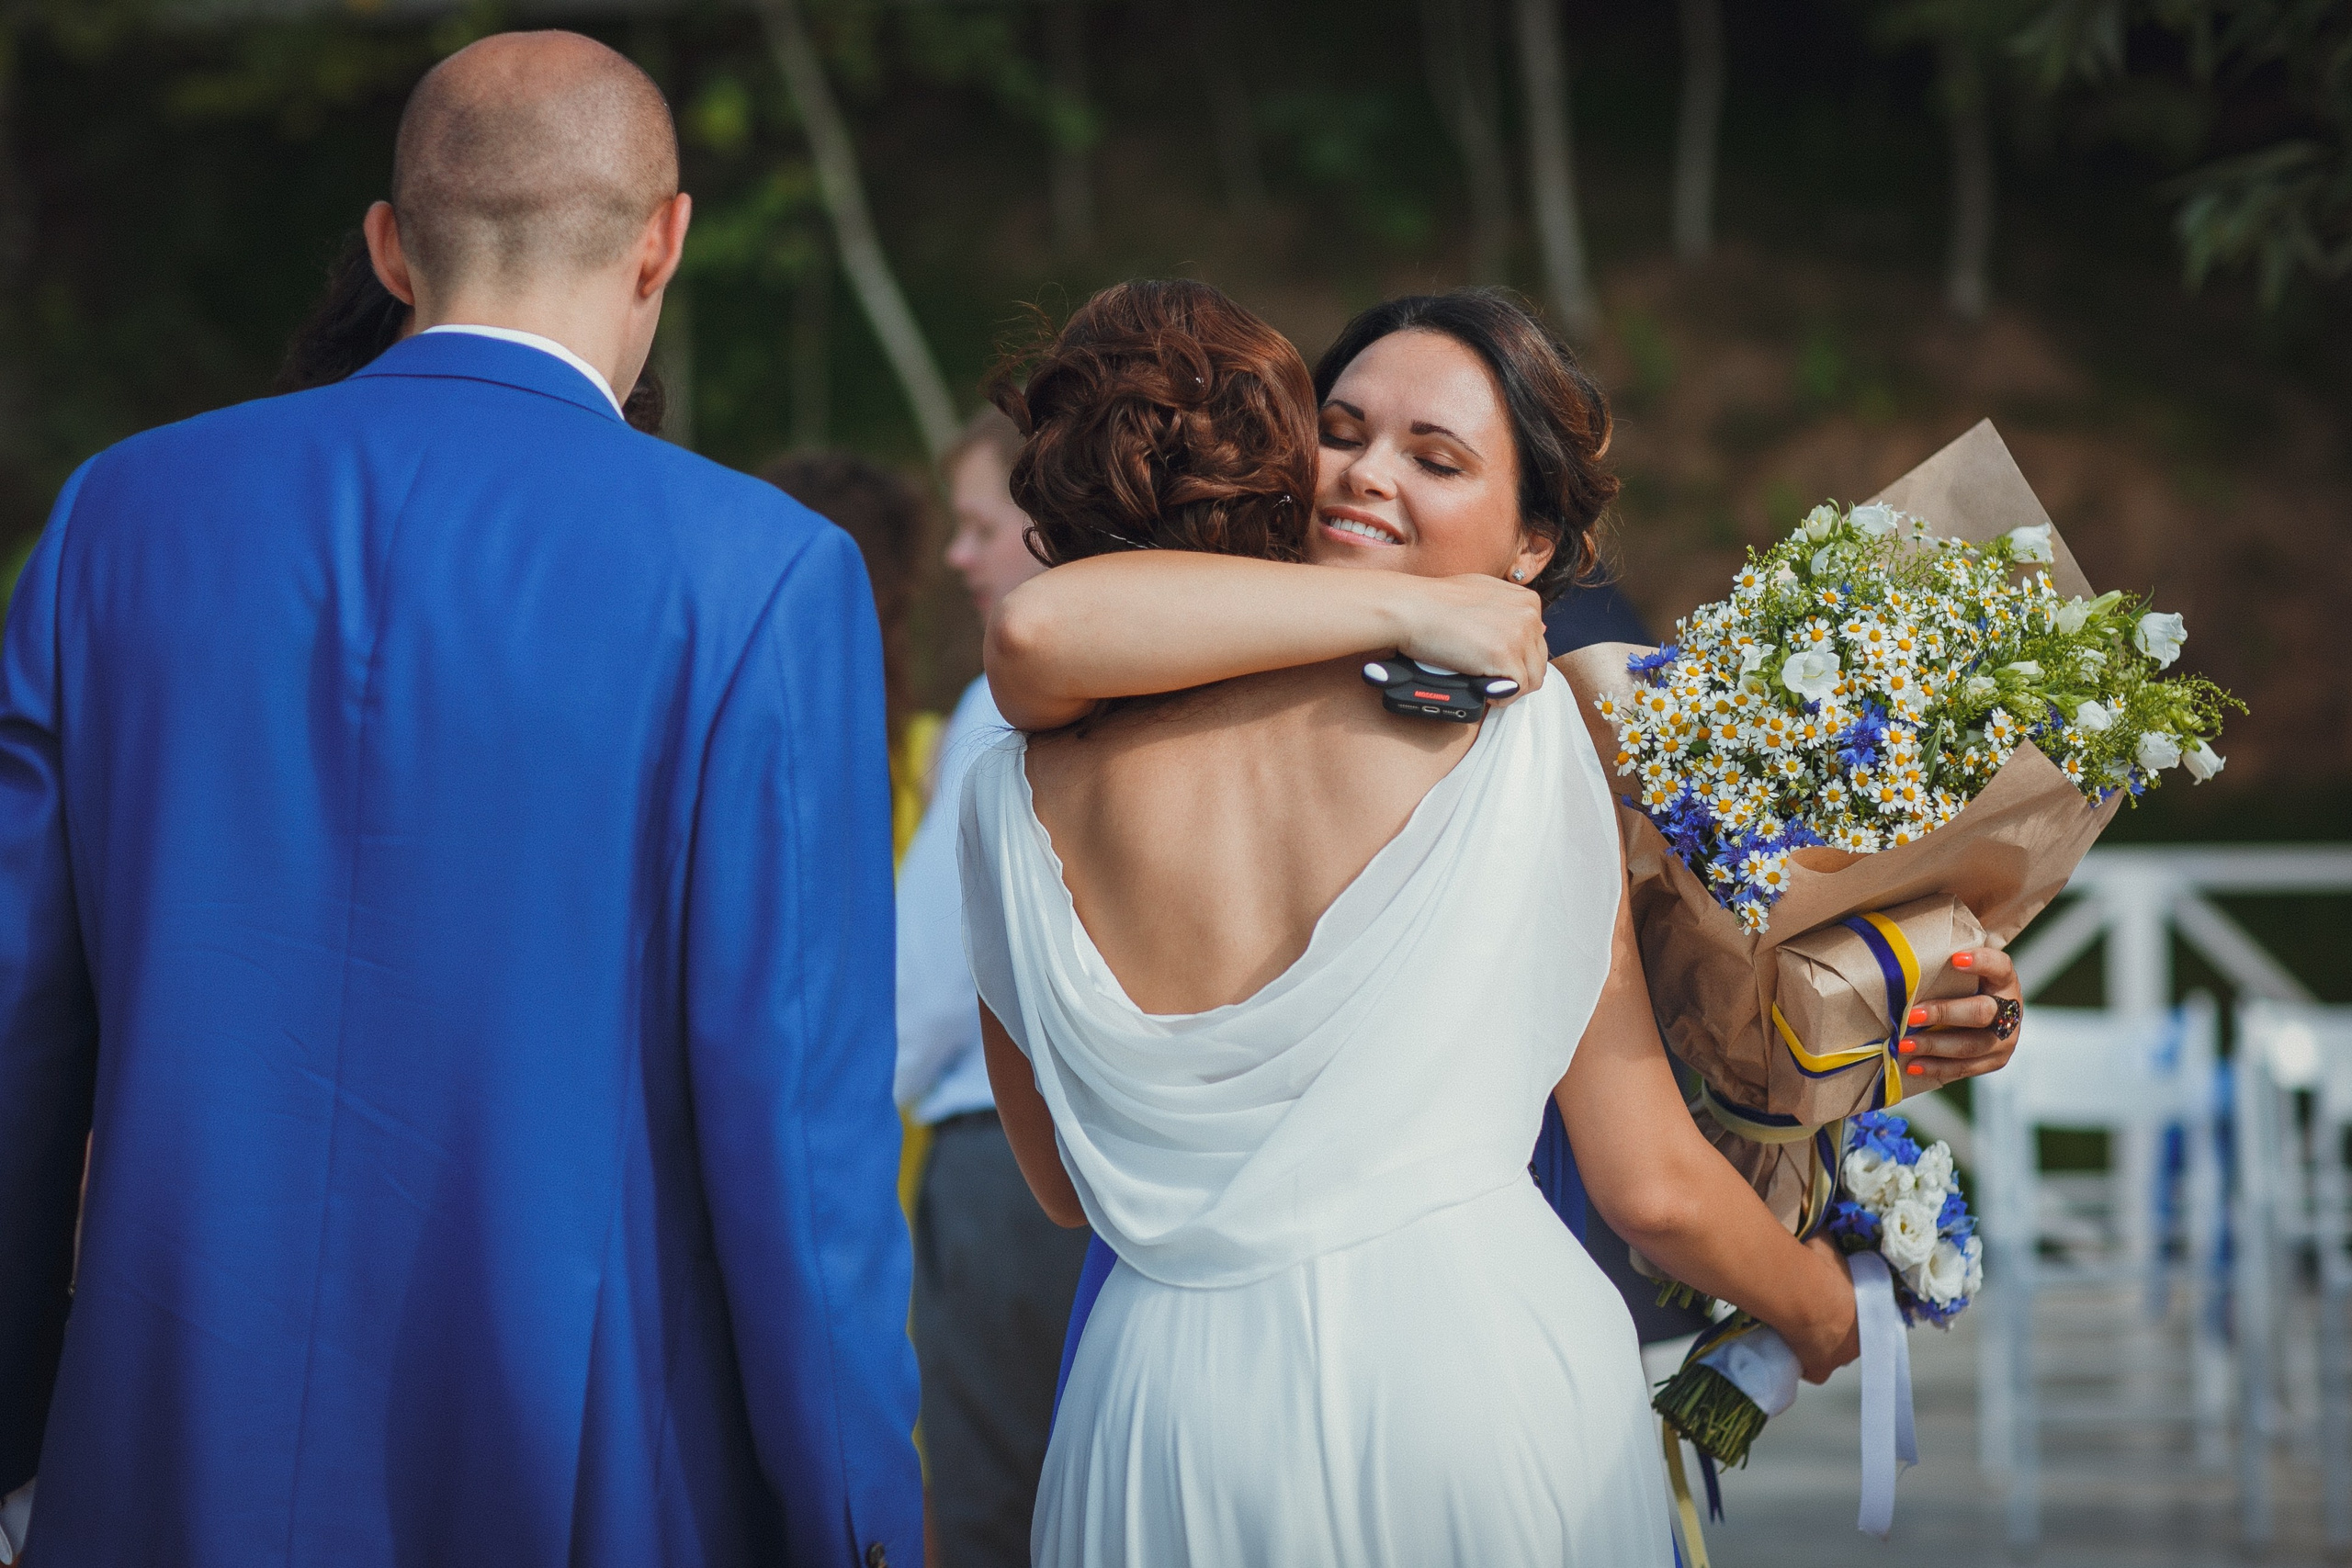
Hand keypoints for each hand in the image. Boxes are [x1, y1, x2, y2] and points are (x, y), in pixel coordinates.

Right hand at [1387, 574, 1549, 701]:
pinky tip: (1482, 691)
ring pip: (1531, 680)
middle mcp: (1528, 616)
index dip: (1516, 659)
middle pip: (1537, 663)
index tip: (1494, 664)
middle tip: (1487, 679)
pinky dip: (1499, 698)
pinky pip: (1515, 691)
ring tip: (1483, 686)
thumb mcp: (1482, 593)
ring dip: (1508, 689)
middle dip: (1514, 676)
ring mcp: (1518, 635)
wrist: (1411, 608)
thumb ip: (1507, 608)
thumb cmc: (1435, 602)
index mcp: (1526, 601)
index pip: (1537, 643)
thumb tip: (1530, 626)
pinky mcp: (1504, 656)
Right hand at [1794, 1235, 1860, 1383]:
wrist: (1801, 1293)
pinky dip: (1802, 1364)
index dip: (1848, 1309)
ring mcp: (1841, 1356)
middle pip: (1849, 1335)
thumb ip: (1828, 1242)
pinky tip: (1789, 1350)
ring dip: (1818, 1343)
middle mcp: (1863, 1338)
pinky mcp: (1820, 1369)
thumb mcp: (1828, 1246)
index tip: (1831, 1300)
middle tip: (1812, 1310)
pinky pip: (1811, 1370)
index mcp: (1872, 1310)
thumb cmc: (1820, 1267)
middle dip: (1835, 1326)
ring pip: (1831, 1353)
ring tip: (1796, 1326)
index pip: (1864, 1314)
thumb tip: (1820, 1223)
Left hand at [1897, 944, 2023, 1091]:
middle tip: (1910, 1015)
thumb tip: (1887, 935)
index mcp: (2004, 978)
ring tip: (1904, 1044)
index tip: (1954, 959)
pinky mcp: (1995, 1060)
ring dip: (1935, 1045)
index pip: (1999, 966)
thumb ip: (1940, 954)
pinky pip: (1966, 1067)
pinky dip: (1938, 1067)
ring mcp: (2006, 1038)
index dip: (1981, 962)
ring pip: (1972, 1045)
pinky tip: (1914, 1064)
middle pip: (1981, 1012)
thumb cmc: (1961, 982)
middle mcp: (2011, 1008)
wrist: (1985, 1009)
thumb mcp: (1958, 966)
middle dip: (1944, 1014)